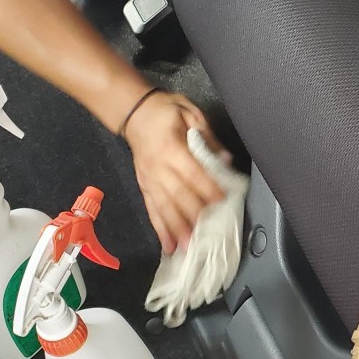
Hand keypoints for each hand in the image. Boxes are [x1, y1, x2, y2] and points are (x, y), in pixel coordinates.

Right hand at [123, 91, 227, 253]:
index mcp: (170, 147)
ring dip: (175, 229)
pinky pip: (152, 210)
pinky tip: (168, 245)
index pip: (191, 172)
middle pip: (176, 195)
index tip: (221, 200)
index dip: (206, 187)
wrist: (133, 112)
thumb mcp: (190, 113)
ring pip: (163, 207)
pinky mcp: (144, 186)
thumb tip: (225, 161)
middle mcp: (157, 167)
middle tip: (203, 234)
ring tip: (186, 247)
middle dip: (191, 216)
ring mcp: (149, 179)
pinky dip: (160, 229)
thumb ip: (208, 138)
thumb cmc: (164, 111)